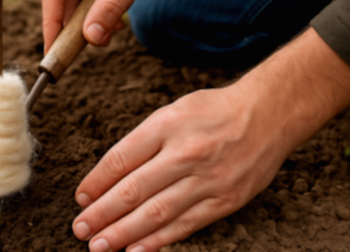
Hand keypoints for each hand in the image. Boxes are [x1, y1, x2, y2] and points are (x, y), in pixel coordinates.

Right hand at [40, 0, 216, 51]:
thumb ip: (109, 9)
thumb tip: (90, 39)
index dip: (51, 24)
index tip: (51, 52)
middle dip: (74, 27)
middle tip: (79, 53)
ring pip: (75, 2)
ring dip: (90, 21)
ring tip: (111, 33)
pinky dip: (98, 13)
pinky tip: (115, 21)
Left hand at [71, 85, 287, 251]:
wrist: (269, 114)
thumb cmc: (215, 112)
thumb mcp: (173, 112)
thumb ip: (143, 141)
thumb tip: (110, 175)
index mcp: (167, 125)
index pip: (120, 159)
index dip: (95, 183)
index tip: (81, 199)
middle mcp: (185, 153)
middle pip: (133, 190)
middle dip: (102, 214)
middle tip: (80, 229)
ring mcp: (207, 179)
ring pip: (156, 213)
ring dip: (123, 233)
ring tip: (100, 245)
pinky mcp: (225, 200)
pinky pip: (185, 225)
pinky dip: (158, 240)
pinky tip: (137, 249)